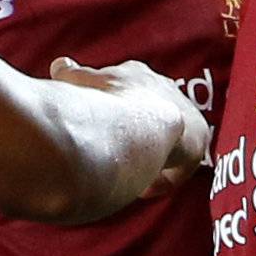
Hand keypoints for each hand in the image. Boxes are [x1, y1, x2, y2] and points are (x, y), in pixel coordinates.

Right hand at [52, 56, 210, 186]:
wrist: (134, 122)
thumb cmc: (102, 102)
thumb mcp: (79, 84)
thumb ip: (71, 75)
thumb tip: (59, 66)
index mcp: (137, 76)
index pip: (130, 91)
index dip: (119, 112)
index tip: (108, 131)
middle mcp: (164, 90)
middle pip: (154, 116)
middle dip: (140, 136)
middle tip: (124, 157)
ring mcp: (184, 116)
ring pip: (169, 142)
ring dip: (152, 160)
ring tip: (136, 178)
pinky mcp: (195, 144)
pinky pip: (179, 166)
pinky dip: (163, 179)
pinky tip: (146, 189)